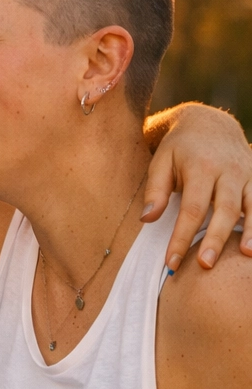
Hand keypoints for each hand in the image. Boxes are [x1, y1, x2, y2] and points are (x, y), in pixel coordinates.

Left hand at [144, 103, 251, 271]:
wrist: (209, 123)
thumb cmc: (179, 147)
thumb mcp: (160, 162)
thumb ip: (155, 191)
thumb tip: (147, 219)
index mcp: (201, 168)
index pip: (191, 208)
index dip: (182, 236)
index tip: (172, 260)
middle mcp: (228, 171)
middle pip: (224, 210)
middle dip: (215, 239)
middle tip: (205, 265)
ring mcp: (246, 174)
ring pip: (251, 206)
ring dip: (250, 232)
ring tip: (246, 255)